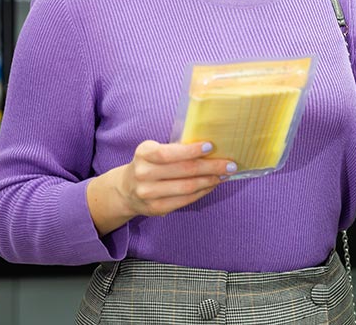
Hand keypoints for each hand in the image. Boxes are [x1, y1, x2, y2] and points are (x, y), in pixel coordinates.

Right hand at [87, 140, 235, 234]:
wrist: (126, 190)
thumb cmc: (148, 164)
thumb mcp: (154, 150)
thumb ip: (175, 148)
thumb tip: (209, 147)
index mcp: (144, 154)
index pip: (169, 153)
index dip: (191, 150)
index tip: (211, 146)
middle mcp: (143, 174)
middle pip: (183, 171)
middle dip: (210, 167)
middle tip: (229, 164)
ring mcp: (149, 194)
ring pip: (187, 187)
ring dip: (210, 180)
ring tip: (224, 174)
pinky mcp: (157, 209)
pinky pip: (185, 200)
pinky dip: (202, 191)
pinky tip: (212, 185)